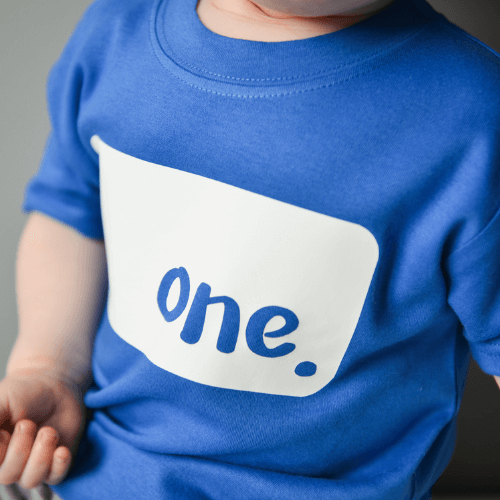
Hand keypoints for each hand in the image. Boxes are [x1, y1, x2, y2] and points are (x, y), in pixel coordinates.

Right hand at [0, 368, 88, 488]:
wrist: (55, 386)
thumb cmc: (23, 392)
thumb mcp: (0, 402)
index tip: (4, 431)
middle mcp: (8, 461)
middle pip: (7, 475)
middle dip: (19, 449)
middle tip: (27, 423)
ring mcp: (33, 463)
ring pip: (31, 479)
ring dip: (41, 455)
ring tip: (48, 431)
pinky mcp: (56, 461)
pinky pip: (56, 477)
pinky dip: (59, 466)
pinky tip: (61, 450)